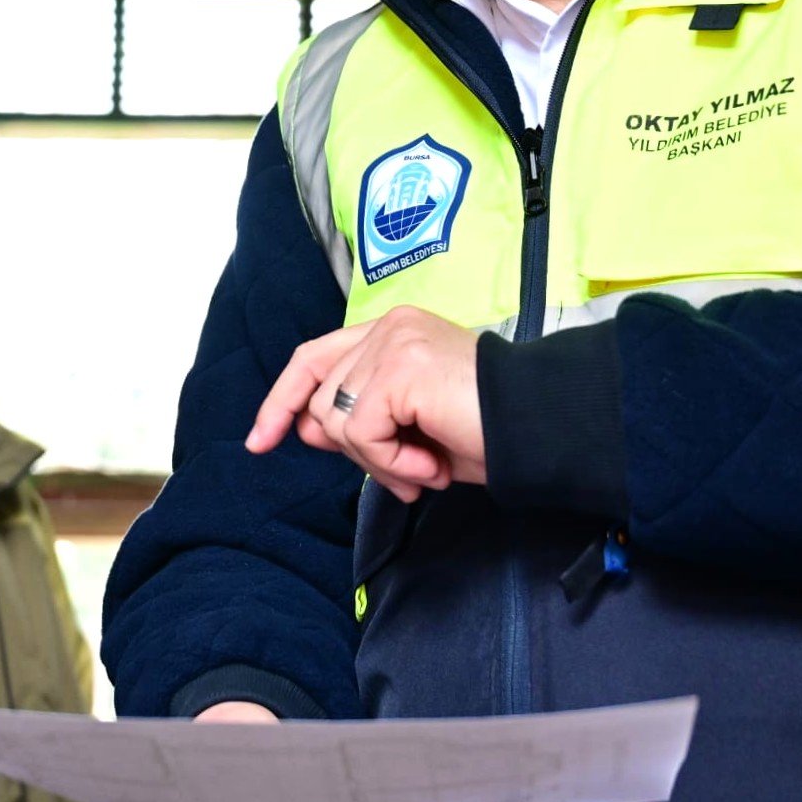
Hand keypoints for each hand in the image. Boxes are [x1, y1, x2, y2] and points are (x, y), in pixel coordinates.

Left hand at [245, 307, 485, 501]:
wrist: (541, 430)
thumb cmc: (488, 431)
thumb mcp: (409, 427)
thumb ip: (359, 418)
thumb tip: (304, 429)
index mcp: (393, 331)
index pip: (312, 358)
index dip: (281, 401)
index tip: (260, 442)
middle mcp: (389, 326)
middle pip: (318, 396)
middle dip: (349, 450)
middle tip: (406, 475)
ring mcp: (393, 342)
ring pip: (335, 420)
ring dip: (378, 463)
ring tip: (427, 470)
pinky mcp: (400, 368)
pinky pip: (360, 434)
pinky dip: (391, 464)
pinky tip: (432, 467)